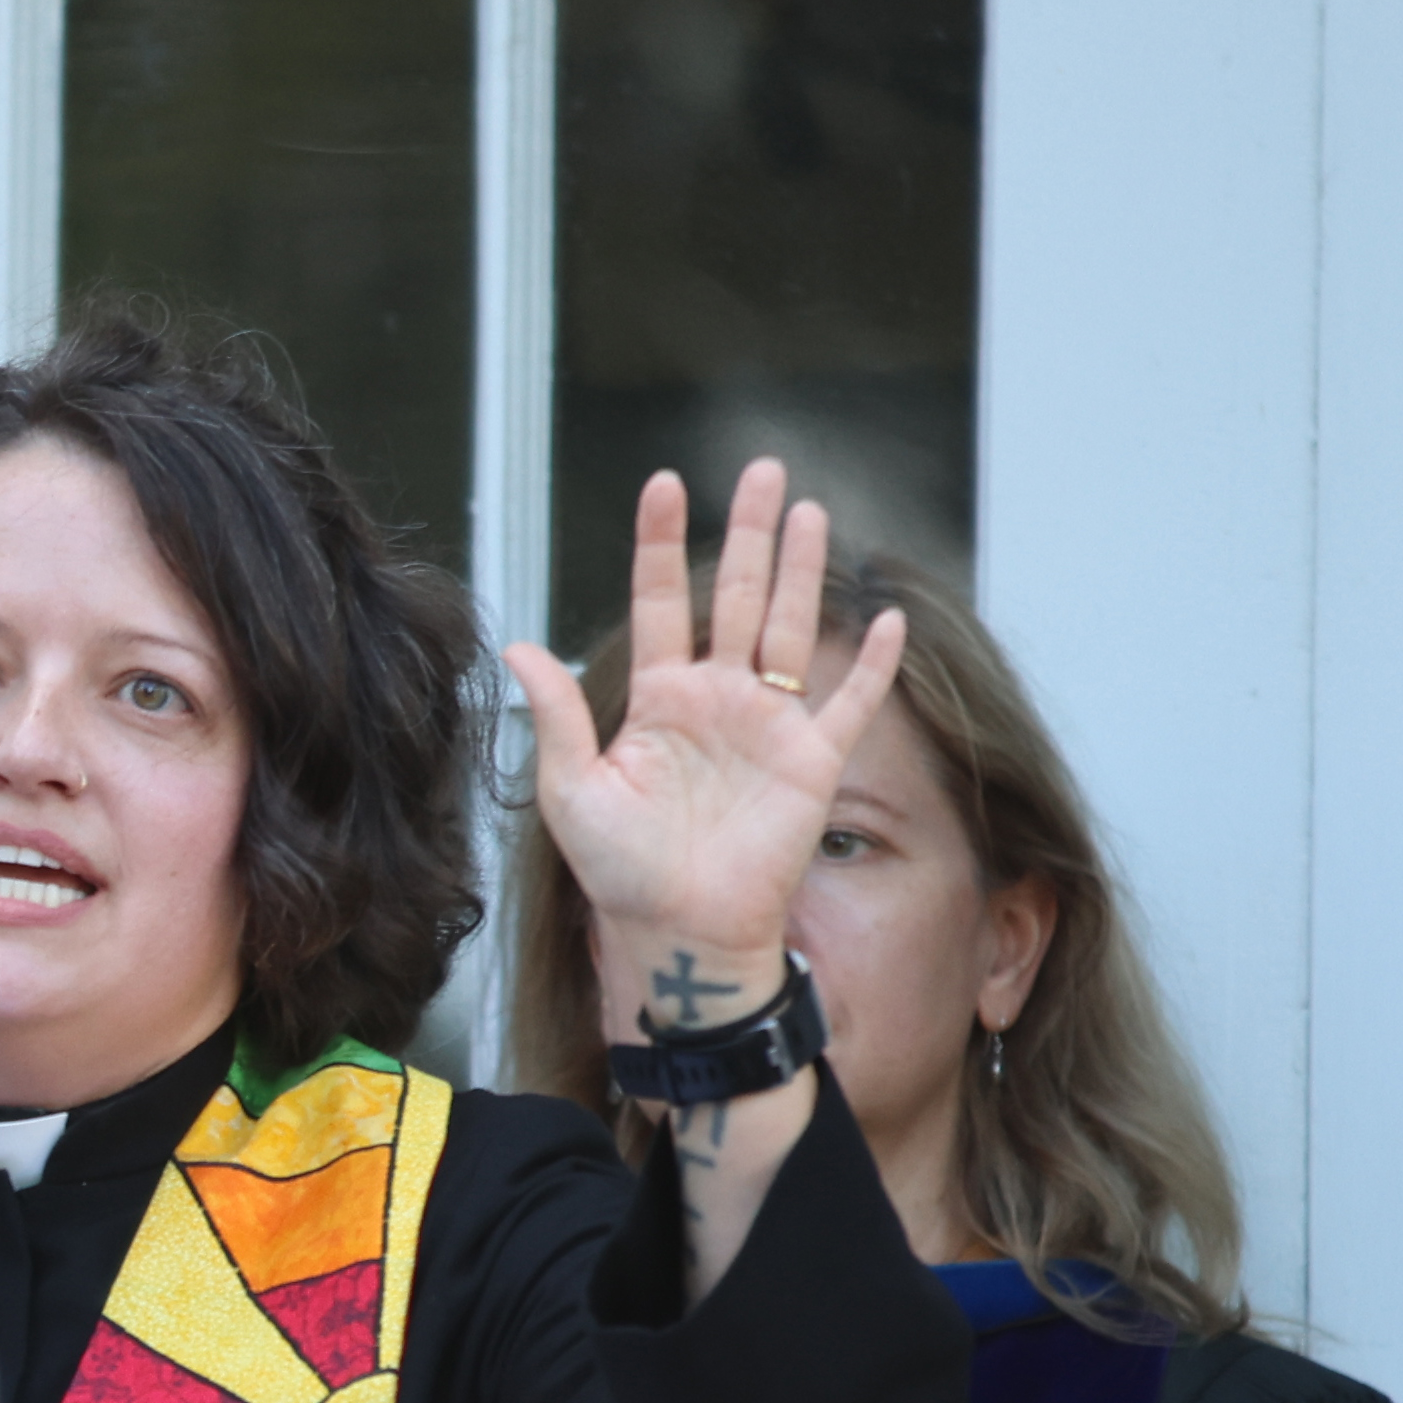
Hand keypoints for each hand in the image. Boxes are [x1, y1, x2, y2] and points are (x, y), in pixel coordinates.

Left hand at [516, 460, 910, 1034]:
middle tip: (763, 469)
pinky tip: (885, 619)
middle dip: (749, 531)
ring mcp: (767, 725)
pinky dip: (870, 665)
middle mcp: (715, 699)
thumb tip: (518, 647)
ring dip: (800, 572)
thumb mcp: (572, 791)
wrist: (678, 933)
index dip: (661, 543)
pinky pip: (848, 703)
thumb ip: (556, 717)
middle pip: (736, 595)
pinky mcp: (811, 763)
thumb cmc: (621, 873)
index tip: (664, 482)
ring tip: (808, 511)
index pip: (661, 601)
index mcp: (657, 698)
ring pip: (787, 629)